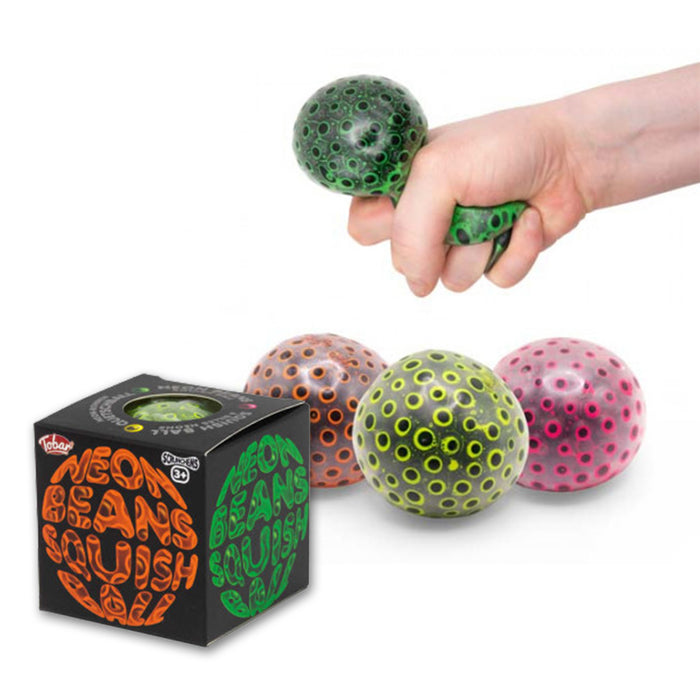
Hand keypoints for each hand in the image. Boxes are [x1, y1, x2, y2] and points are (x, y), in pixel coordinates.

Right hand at [347, 102, 588, 295]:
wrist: (572, 155)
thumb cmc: (504, 148)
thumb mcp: (440, 173)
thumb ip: (410, 229)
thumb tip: (416, 286)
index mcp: (403, 185)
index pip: (363, 224)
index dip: (382, 225)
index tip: (405, 208)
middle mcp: (427, 216)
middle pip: (404, 261)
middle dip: (437, 238)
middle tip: (457, 205)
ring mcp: (460, 240)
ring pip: (450, 279)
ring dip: (480, 246)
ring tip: (499, 209)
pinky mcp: (495, 258)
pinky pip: (493, 281)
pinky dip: (515, 251)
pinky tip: (526, 220)